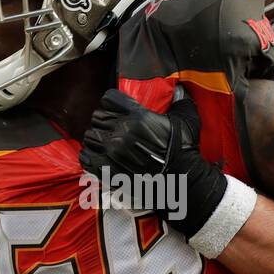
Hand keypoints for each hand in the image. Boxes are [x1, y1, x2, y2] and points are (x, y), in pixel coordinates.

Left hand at [78, 89, 225, 238]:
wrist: (181, 182)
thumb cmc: (184, 151)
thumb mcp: (187, 120)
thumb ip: (180, 102)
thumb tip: (180, 91)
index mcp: (137, 116)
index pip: (108, 99)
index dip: (111, 104)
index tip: (117, 109)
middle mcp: (121, 132)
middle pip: (97, 117)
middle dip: (104, 121)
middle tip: (113, 128)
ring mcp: (112, 152)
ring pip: (89, 136)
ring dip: (96, 139)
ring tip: (106, 143)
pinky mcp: (107, 170)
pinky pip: (86, 157)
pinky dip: (90, 156)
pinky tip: (100, 156)